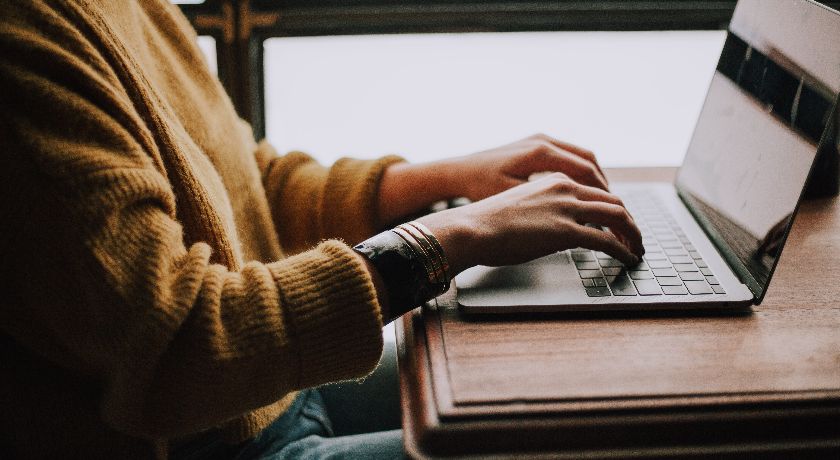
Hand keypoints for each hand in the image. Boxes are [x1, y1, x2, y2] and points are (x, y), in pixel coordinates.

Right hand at [416, 173, 643, 274]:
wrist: (471, 228)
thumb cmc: (486, 222)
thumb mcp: (519, 207)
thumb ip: (542, 211)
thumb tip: (551, 229)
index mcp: (554, 180)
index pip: (595, 191)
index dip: (613, 208)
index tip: (618, 223)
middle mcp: (565, 188)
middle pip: (613, 201)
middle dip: (629, 221)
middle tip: (635, 237)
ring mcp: (567, 208)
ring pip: (617, 216)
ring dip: (633, 234)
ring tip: (637, 249)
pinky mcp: (566, 231)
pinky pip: (607, 240)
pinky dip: (623, 250)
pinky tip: (628, 259)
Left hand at [444, 133, 608, 201]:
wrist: (459, 171)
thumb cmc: (480, 188)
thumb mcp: (513, 199)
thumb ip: (546, 205)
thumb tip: (578, 217)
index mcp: (540, 153)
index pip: (585, 171)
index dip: (603, 193)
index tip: (613, 212)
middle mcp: (543, 140)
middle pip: (589, 161)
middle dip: (604, 186)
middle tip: (615, 209)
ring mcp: (540, 139)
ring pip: (581, 156)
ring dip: (594, 178)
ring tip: (603, 201)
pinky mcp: (535, 143)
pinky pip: (568, 155)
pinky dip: (581, 172)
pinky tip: (582, 191)